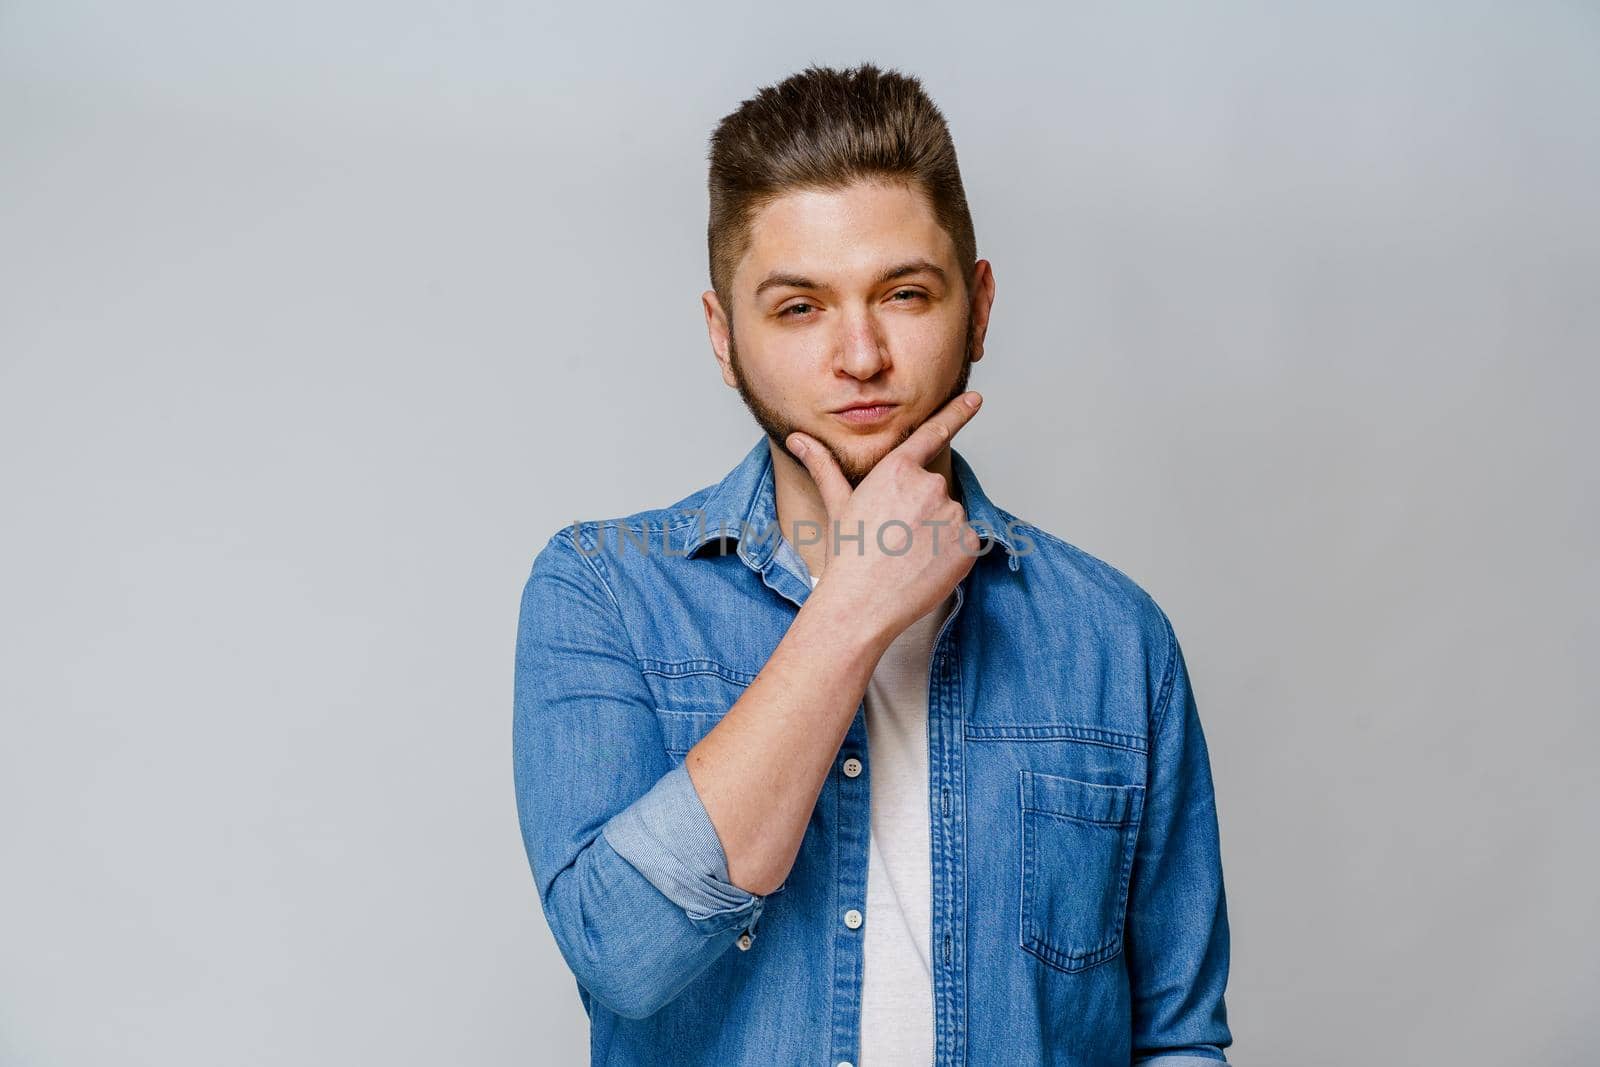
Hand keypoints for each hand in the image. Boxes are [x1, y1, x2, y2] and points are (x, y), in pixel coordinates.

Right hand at [785, 391, 985, 647]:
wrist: (861, 604)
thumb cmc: (847, 556)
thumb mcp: (838, 504)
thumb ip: (823, 466)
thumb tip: (797, 439)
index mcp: (897, 470)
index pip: (933, 433)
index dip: (957, 413)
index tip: (976, 398)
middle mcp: (929, 484)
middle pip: (935, 491)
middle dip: (921, 512)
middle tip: (894, 540)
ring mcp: (952, 514)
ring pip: (950, 518)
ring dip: (936, 534)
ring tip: (906, 557)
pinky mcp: (969, 543)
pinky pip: (965, 543)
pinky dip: (951, 555)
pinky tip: (924, 569)